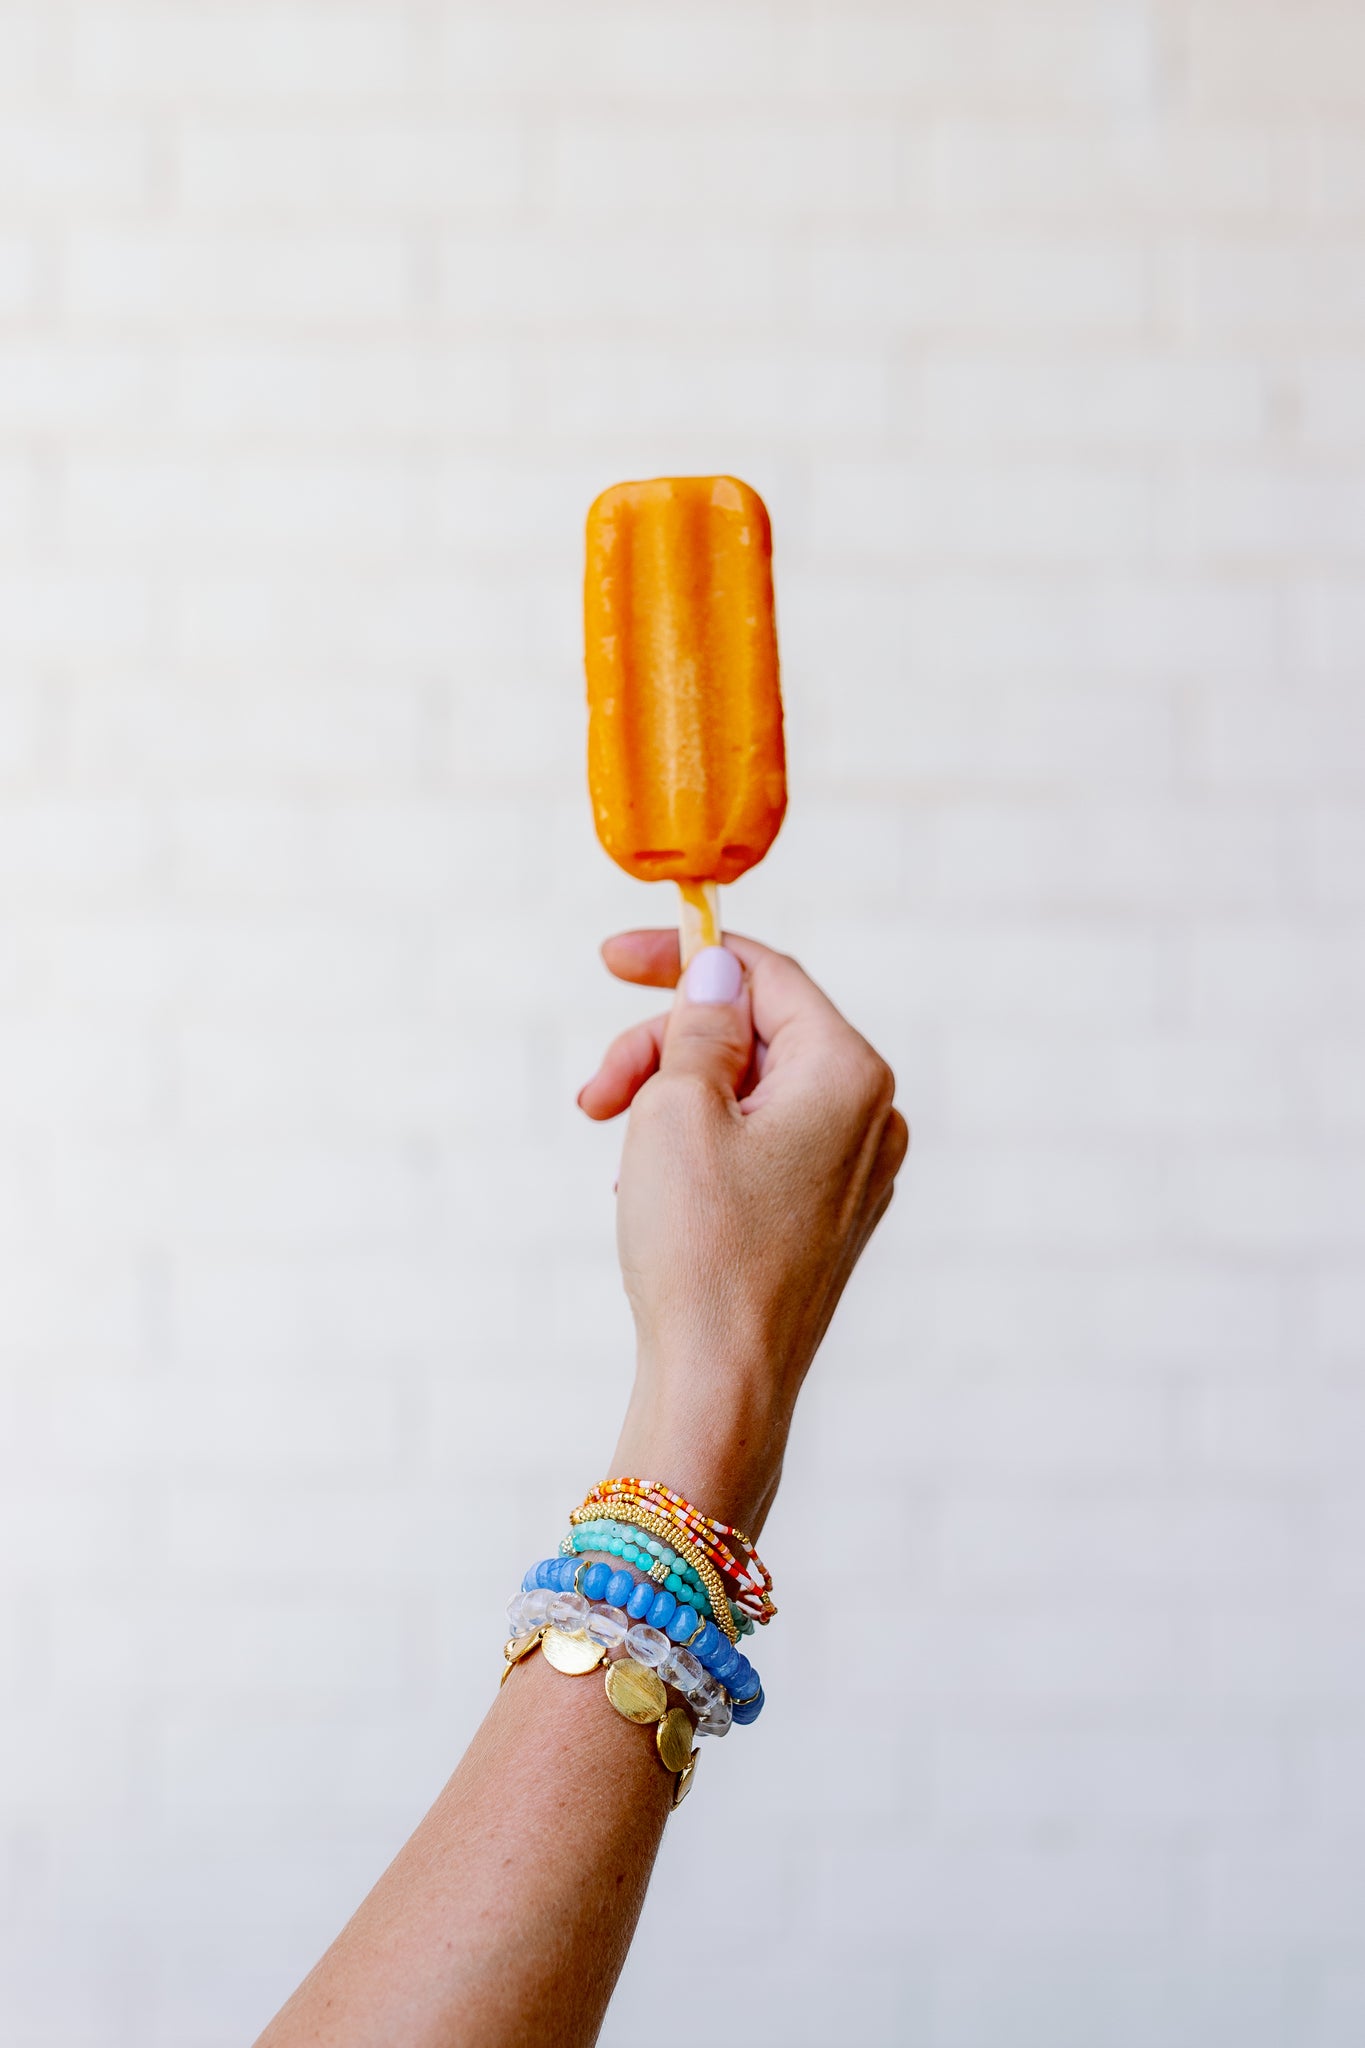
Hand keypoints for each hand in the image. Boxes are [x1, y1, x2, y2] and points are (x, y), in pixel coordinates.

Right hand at [578, 931, 907, 1532]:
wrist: (721, 1387)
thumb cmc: (700, 1249)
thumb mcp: (678, 1109)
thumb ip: (701, 1024)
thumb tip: (720, 975)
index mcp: (848, 1074)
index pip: (766, 977)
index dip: (684, 957)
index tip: (611, 959)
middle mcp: (870, 1117)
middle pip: (754, 1035)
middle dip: (665, 1049)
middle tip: (596, 1096)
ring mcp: (853, 1173)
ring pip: (750, 1092)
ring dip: (672, 1099)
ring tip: (616, 1151)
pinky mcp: (826, 1218)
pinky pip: (759, 1146)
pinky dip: (698, 1145)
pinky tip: (650, 1187)